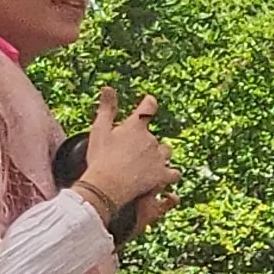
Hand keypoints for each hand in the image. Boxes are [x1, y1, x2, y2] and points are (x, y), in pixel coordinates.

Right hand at [78, 87, 176, 214]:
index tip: (150, 101)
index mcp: (135, 127)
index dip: (149, 103)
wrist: (107, 185)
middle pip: (153, 136)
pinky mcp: (163, 175)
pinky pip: (173, 173)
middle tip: (130, 151)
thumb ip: (106, 109)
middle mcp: (151, 140)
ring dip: (159, 155)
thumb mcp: (99, 130)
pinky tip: (163, 177)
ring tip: (146, 163)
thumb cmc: (100, 158)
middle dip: (144, 141)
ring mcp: (159, 158)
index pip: (147, 109)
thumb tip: (108, 87)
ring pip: (165, 152)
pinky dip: (169, 174)